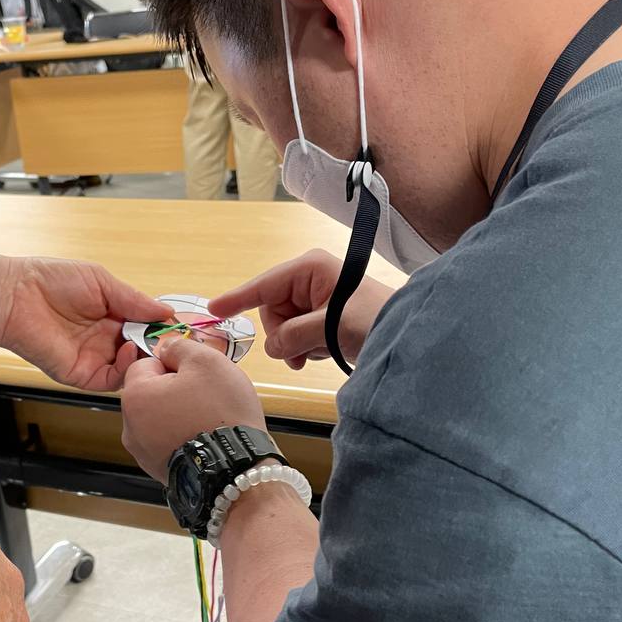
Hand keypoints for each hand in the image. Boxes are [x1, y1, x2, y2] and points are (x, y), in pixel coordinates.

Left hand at [0, 256, 170, 392]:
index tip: (178, 326)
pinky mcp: (80, 374)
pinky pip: (110, 379)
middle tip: (173, 341)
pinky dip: (125, 369)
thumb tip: (166, 311)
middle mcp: (105, 340)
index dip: (161, 329)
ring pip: (130, 369)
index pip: (145, 329)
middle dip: (157, 347)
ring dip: (144, 359)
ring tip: (152, 345)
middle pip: (141, 351)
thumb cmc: (52, 280)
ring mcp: (93, 358)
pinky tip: (128, 350)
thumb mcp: (101, 282)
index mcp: (111, 317)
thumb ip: (133, 300)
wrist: (15, 295)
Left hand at [121, 334, 265, 481]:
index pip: (145, 363)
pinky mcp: (159, 470)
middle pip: (151, 392)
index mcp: (135, 397)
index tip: (193, 370)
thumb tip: (168, 347)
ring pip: (160, 418)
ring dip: (179, 413)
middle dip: (175, 389)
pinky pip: (168, 441)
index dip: (172, 362)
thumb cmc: (222, 415)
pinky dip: (182, 436)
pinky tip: (205, 435)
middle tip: (206, 394)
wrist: (237, 470)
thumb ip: (180, 347)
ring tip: (208, 417)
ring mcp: (143, 452)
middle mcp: (130, 427)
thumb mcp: (206, 362)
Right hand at [209, 250, 395, 369]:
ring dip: (295, 346)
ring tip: (319, 351)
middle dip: (282, 335)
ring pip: (282, 328)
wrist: (408, 337)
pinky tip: (323, 353)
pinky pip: (296, 336)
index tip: (213, 309)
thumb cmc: (376, 320)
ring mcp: (315, 300)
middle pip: (271, 312)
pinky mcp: (321, 319)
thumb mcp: (330, 326)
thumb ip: (294, 336)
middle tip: (302, 351)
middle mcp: (309, 280)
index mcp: (310, 268)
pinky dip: (304, 349)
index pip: (264, 284)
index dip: (238, 299)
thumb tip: (273, 349)